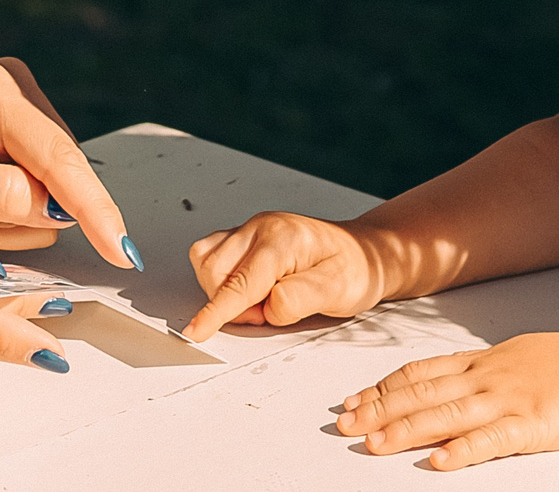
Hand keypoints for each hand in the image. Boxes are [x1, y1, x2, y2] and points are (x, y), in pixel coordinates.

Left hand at [0, 57, 136, 270]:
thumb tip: (55, 209)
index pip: (53, 155)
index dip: (89, 205)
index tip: (117, 250)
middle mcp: (14, 87)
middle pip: (63, 169)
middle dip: (35, 213)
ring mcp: (27, 106)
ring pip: (61, 185)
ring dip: (23, 217)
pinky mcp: (33, 131)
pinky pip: (52, 187)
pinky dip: (24, 212)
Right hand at [184, 211, 382, 339]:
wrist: (362, 252)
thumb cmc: (354, 269)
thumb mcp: (339, 290)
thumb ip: (300, 299)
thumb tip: (267, 307)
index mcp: (283, 239)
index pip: (241, 282)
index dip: (217, 311)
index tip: (197, 331)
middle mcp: (260, 227)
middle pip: (215, 272)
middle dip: (233, 304)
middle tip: (269, 312)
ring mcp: (249, 229)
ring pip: (207, 263)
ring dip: (225, 292)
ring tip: (263, 299)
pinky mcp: (243, 237)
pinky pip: (211, 256)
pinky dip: (222, 280)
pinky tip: (251, 288)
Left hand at [336, 333, 558, 469]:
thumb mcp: (512, 356)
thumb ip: (475, 369)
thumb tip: (441, 378)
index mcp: (477, 362)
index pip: (416, 373)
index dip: (381, 388)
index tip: (352, 400)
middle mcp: (483, 378)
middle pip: (420, 395)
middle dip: (378, 410)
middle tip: (345, 425)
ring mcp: (505, 400)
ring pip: (444, 416)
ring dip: (405, 431)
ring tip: (374, 444)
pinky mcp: (530, 425)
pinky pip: (490, 440)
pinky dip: (461, 451)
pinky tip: (438, 462)